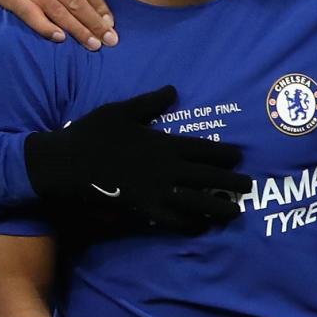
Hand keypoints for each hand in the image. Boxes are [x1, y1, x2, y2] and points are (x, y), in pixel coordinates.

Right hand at [0, 0, 117, 49]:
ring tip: (93, 45)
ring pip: (56, 11)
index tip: (111, 24)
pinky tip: (60, 38)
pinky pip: (29, 14)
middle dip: (93, 23)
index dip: (100, 7)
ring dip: (77, 30)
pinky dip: (45, 28)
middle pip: (73, 1)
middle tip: (109, 40)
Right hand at [21, 86, 250, 233]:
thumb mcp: (121, 110)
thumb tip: (173, 89)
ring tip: (236, 211)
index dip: (226, 154)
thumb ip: (151, 102)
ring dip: (220, 207)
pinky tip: (203, 226)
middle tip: (249, 186)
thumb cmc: (92, 133)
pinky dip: (191, 224)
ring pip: (199, 201)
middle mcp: (168, 168)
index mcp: (165, 143)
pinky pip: (174, 220)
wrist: (67, 163)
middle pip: (210, 176)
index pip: (206, 148)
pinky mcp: (145, 208)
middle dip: (233, 182)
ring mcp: (158, 190)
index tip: (239, 157)